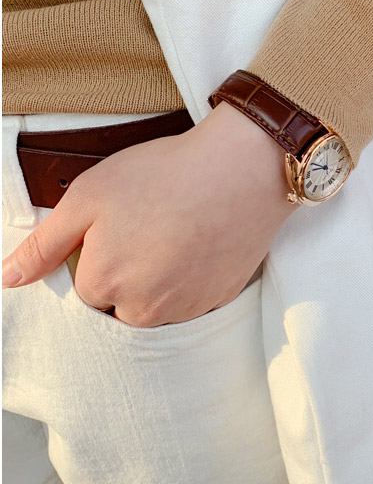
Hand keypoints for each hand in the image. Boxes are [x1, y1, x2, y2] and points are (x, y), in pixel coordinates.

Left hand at [2, 103, 293, 325]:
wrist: (239, 171)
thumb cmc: (160, 176)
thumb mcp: (87, 197)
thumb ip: (44, 244)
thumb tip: (8, 279)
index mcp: (104, 286)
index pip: (86, 289)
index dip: (98, 255)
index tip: (117, 225)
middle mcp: (141, 311)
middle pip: (118, 306)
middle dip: (125, 274)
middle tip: (147, 226)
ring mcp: (181, 312)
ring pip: (153, 308)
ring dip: (156, 280)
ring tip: (171, 233)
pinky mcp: (214, 305)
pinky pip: (188, 303)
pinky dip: (188, 279)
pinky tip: (195, 243)